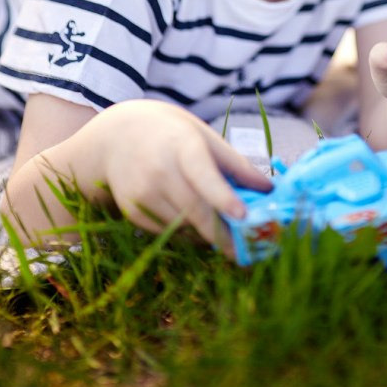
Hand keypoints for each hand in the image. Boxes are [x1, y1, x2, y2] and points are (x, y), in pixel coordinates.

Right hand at [74, 100, 270, 251]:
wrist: (117, 136)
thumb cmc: (172, 134)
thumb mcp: (204, 135)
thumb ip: (235, 163)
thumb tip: (269, 189)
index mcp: (182, 145)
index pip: (203, 174)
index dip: (223, 196)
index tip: (242, 216)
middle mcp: (159, 170)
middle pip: (195, 210)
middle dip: (222, 234)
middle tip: (245, 251)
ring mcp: (142, 193)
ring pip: (183, 226)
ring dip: (205, 232)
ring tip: (221, 228)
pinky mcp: (132, 211)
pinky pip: (167, 231)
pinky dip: (185, 231)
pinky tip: (190, 219)